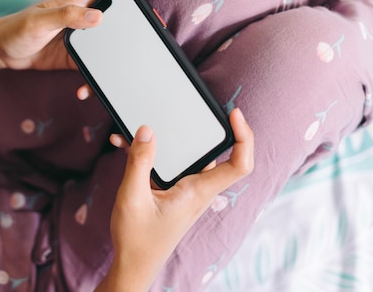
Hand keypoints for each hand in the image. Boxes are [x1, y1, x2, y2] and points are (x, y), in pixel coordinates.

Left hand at [0, 0, 155, 70]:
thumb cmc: (15, 29)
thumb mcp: (39, 21)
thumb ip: (66, 16)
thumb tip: (99, 17)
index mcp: (78, 0)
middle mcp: (84, 16)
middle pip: (121, 10)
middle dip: (140, 17)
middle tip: (153, 30)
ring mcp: (82, 38)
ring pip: (112, 40)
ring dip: (124, 52)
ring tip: (131, 65)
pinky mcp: (76, 58)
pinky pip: (94, 67)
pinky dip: (94, 79)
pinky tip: (84, 90)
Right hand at [96, 108, 253, 291]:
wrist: (133, 265)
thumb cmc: (136, 239)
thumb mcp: (132, 197)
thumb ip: (140, 162)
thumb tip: (147, 130)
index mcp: (197, 192)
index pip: (239, 164)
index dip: (244, 136)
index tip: (233, 114)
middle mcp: (198, 191)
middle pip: (218, 154)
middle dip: (207, 128)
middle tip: (196, 107)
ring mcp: (187, 192)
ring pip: (192, 158)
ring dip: (173, 140)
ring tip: (145, 127)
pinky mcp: (175, 194)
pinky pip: (173, 166)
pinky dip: (155, 155)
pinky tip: (129, 148)